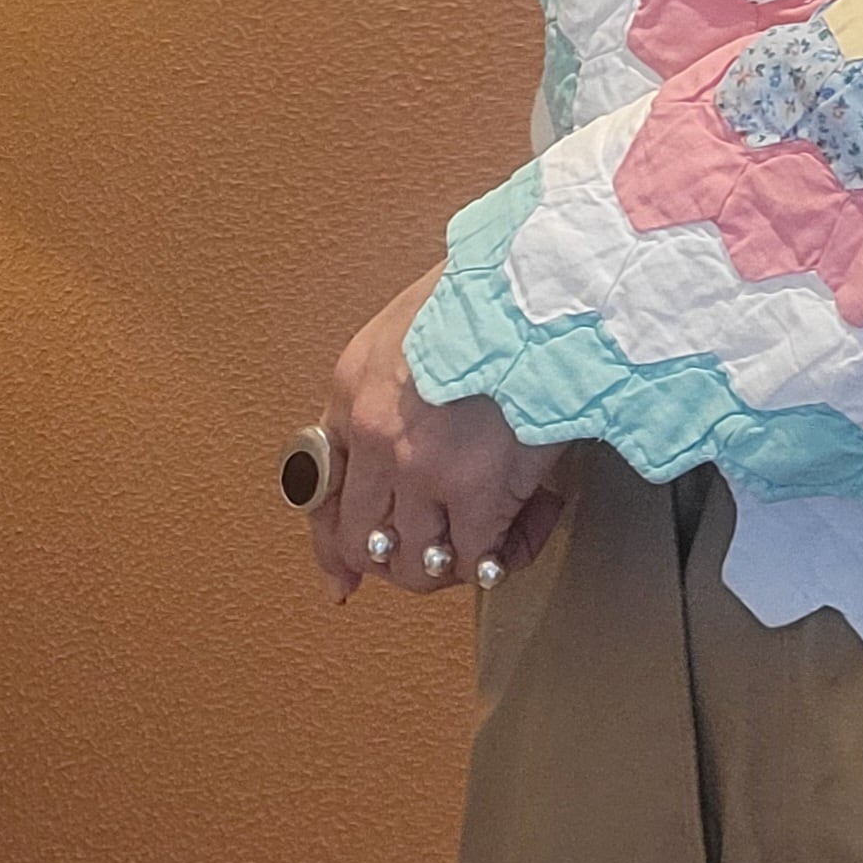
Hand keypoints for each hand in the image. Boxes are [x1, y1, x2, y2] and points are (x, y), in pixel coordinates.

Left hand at [309, 260, 572, 602]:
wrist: (543, 286)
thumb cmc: (494, 289)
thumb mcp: (416, 319)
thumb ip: (399, 377)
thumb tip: (413, 426)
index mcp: (354, 388)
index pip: (319, 489)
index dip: (330, 544)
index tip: (341, 576)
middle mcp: (375, 437)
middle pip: (363, 538)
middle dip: (395, 562)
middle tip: (431, 562)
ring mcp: (423, 469)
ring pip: (417, 559)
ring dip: (451, 563)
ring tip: (483, 548)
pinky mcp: (479, 489)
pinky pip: (478, 558)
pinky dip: (502, 557)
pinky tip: (521, 536)